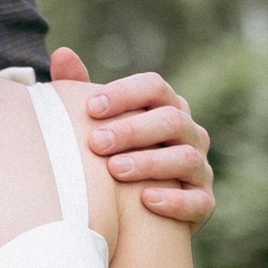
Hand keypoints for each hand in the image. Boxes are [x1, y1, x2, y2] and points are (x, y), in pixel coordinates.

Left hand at [49, 46, 212, 226]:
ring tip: (114, 171)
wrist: (135, 214)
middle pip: (170, 120)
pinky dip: (174, 200)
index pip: (154, 88)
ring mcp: (200, 168)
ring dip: (149, 163)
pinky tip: (145, 200)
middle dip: (132, 130)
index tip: (91, 107)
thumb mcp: (98, 125)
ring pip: (184, 158)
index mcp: (167, 108)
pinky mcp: (204, 202)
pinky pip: (197, 201)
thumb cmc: (112, 157)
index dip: (125, 94)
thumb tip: (62, 54)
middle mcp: (190, 133)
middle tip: (96, 142)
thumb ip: (80, 91)